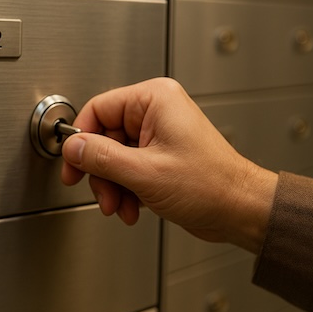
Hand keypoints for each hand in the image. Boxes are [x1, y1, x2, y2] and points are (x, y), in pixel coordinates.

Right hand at [61, 77, 276, 253]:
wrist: (240, 211)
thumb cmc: (211, 185)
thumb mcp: (145, 172)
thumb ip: (101, 158)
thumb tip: (72, 147)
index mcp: (154, 100)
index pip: (98, 109)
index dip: (81, 139)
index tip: (73, 164)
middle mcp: (155, 113)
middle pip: (103, 138)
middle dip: (101, 173)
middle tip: (103, 194)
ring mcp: (157, 136)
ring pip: (113, 158)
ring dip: (112, 187)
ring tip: (120, 206)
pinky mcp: (159, 156)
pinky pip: (127, 169)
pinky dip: (125, 191)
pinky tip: (133, 208)